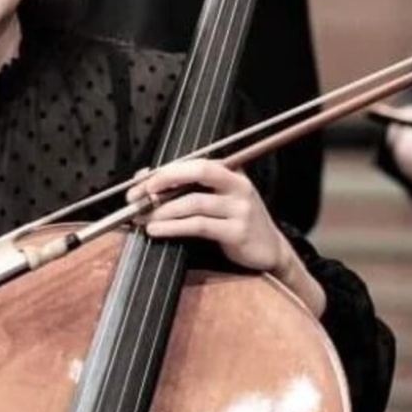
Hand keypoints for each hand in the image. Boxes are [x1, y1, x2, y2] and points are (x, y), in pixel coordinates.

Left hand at [128, 160, 325, 315]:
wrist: (270, 250)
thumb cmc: (237, 222)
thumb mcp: (215, 199)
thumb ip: (186, 187)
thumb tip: (146, 177)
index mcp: (231, 171)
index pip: (194, 162)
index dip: (165, 170)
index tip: (140, 182)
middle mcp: (237, 185)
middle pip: (198, 171)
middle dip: (164, 180)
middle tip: (141, 194)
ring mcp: (240, 207)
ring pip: (194, 202)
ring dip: (163, 210)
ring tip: (144, 219)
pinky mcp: (237, 231)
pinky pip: (199, 225)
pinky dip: (174, 227)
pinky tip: (159, 230)